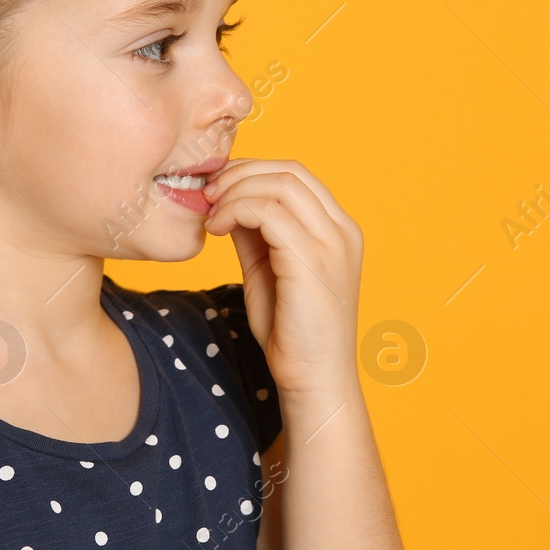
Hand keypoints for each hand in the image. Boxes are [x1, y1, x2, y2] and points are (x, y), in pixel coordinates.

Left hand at [202, 158, 363, 398]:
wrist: (314, 380)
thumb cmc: (292, 332)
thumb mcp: (269, 269)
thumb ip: (255, 233)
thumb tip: (227, 200)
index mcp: (338, 229)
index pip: (297, 174)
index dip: (253, 170)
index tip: (218, 187)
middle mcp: (343, 230)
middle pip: (290, 171)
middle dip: (241, 173)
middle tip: (207, 193)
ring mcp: (332, 244)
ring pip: (280, 184)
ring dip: (236, 190)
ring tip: (209, 212)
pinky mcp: (313, 261)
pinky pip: (268, 213)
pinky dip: (235, 210)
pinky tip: (216, 229)